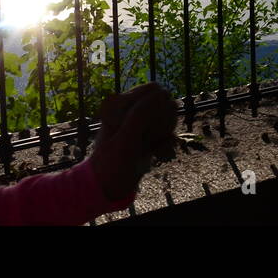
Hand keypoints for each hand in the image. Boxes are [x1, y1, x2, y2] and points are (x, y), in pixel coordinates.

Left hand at [89, 83, 177, 201]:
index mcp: (121, 103)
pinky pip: (170, 132)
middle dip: (163, 121)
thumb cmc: (111, 162)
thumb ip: (141, 114)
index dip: (156, 106)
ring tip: (150, 146)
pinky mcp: (150, 135)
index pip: (153, 90)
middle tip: (147, 138)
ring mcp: (142, 123)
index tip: (145, 127)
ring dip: (166, 133)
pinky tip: (157, 154)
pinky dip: (167, 144)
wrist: (108, 187)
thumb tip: (163, 93)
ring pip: (169, 117)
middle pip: (164, 102)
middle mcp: (132, 109)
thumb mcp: (125, 138)